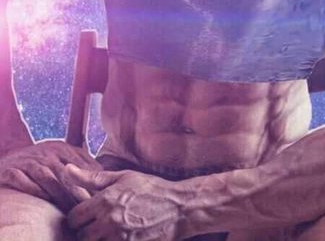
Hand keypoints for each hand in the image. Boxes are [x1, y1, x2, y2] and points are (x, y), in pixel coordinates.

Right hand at [0, 139, 101, 211]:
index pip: (82, 164)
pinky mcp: (13, 171)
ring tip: (71, 210)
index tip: (100, 198)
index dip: (91, 182)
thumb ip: (80, 164)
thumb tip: (103, 177)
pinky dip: (36, 191)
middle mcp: (47, 152)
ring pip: (49, 178)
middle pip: (67, 173)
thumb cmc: (39, 162)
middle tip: (89, 207)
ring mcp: (30, 161)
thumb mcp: (60, 157)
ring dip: (61, 194)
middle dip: (79, 191)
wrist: (7, 160)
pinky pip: (25, 182)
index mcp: (62, 148)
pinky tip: (44, 202)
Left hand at [65, 165, 184, 240]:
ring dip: (98, 240)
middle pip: (81, 236)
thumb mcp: (123, 177)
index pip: (73, 218)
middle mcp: (109, 221)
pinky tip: (118, 236)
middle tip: (96, 226)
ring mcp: (119, 238)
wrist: (179, 208)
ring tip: (106, 233)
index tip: (86, 216)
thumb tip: (66, 169)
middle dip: (86, 232)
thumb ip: (92, 177)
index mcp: (105, 200)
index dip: (77, 218)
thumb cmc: (151, 189)